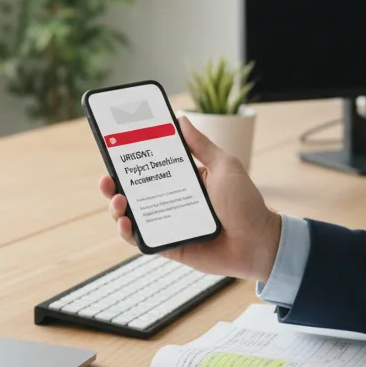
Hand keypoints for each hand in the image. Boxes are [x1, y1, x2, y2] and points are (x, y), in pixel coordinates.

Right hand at [101, 116, 281, 281]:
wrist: (258, 241)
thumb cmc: (245, 203)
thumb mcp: (224, 165)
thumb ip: (201, 145)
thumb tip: (180, 120)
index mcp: (183, 180)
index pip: (149, 168)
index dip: (129, 161)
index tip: (114, 150)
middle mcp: (171, 201)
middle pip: (134, 192)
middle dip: (114, 185)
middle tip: (107, 179)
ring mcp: (168, 224)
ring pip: (132, 216)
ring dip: (117, 208)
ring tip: (118, 201)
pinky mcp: (169, 246)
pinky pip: (143, 240)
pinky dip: (128, 233)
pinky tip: (125, 223)